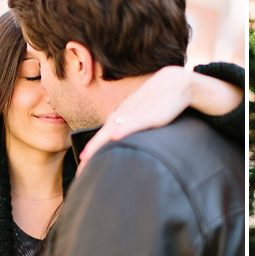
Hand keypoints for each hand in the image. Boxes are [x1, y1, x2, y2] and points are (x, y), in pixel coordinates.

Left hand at [77, 66, 242, 173]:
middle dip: (90, 154)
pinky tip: (115, 136)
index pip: (102, 137)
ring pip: (112, 131)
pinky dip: (124, 129)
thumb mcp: (142, 115)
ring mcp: (134, 114)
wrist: (175, 83)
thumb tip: (128, 144)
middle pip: (102, 137)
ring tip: (86, 158)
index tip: (82, 170)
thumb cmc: (159, 100)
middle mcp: (123, 115)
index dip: (91, 153)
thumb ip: (133, 128)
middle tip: (79, 172)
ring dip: (98, 145)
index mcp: (121, 117)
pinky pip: (134, 122)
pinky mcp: (150, 113)